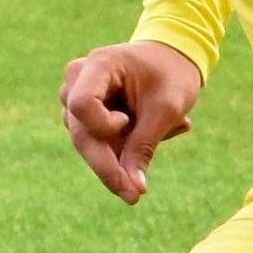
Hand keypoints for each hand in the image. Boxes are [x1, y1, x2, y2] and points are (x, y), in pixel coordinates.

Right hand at [58, 40, 200, 204]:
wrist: (173, 58)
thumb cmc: (172, 75)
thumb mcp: (166, 109)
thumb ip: (144, 146)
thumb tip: (134, 191)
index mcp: (100, 64)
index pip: (81, 105)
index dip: (101, 126)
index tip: (127, 123)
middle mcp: (79, 78)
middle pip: (80, 131)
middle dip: (107, 165)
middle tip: (135, 195)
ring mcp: (78, 96)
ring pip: (87, 142)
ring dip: (122, 151)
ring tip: (168, 131)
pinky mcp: (86, 114)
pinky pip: (97, 143)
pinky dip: (123, 147)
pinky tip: (159, 130)